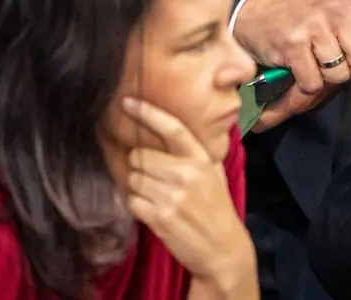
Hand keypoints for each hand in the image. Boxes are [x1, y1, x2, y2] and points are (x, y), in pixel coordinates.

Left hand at [121, 98, 255, 297]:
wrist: (222, 249)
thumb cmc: (217, 208)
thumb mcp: (214, 173)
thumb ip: (194, 152)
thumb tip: (166, 127)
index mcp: (201, 158)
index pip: (172, 128)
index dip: (148, 113)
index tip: (128, 102)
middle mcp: (186, 173)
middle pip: (141, 155)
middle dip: (141, 164)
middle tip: (153, 177)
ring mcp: (172, 196)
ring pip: (134, 178)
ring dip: (138, 186)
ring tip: (155, 195)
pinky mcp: (160, 217)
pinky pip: (132, 201)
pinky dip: (137, 205)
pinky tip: (152, 210)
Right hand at [232, 0, 350, 131]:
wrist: (257, 16)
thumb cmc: (304, 23)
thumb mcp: (338, 21)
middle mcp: (338, 12)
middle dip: (350, 70)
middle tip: (331, 59)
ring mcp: (315, 28)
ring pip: (339, 75)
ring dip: (325, 77)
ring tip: (312, 60)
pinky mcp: (293, 45)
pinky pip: (314, 82)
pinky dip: (306, 83)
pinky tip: (297, 67)